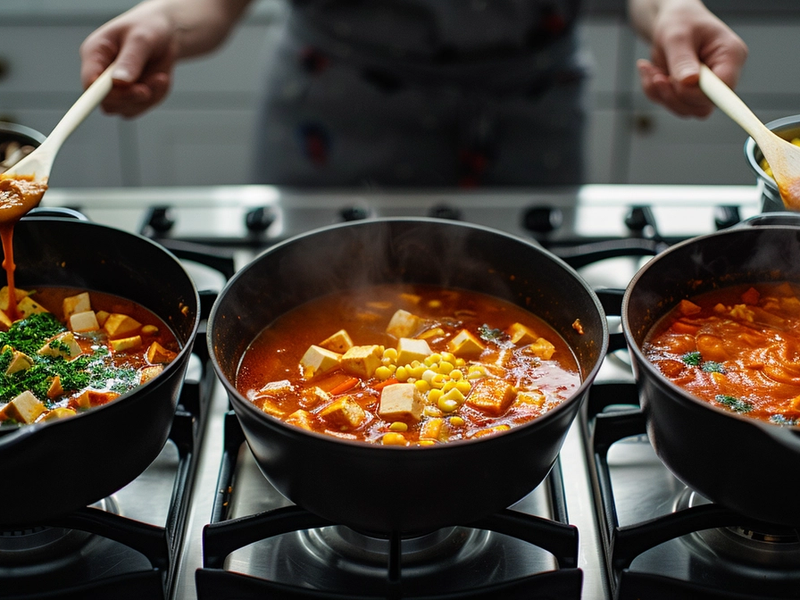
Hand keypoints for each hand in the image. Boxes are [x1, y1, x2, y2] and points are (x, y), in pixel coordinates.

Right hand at [79, 3, 178, 117]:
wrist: (166, 35)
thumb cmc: (149, 28)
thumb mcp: (141, 38)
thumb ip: (130, 60)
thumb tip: (119, 82)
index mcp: (95, 53)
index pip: (89, 81)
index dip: (99, 93)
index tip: (119, 94)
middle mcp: (101, 74)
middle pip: (106, 102)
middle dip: (129, 98)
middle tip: (147, 90)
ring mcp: (116, 89)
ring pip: (125, 109)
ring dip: (146, 98)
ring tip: (161, 77)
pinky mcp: (132, 97)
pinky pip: (141, 108)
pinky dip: (155, 97)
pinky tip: (161, 79)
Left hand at [636, 1, 747, 116]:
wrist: (671, 22)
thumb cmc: (680, 21)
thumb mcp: (677, 36)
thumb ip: (682, 60)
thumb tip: (689, 82)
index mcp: (731, 56)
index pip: (724, 88)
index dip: (699, 93)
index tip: (675, 83)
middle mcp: (721, 75)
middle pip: (703, 106)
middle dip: (674, 95)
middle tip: (656, 76)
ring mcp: (705, 87)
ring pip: (685, 109)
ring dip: (661, 93)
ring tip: (650, 69)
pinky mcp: (688, 93)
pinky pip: (670, 103)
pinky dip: (655, 91)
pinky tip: (650, 71)